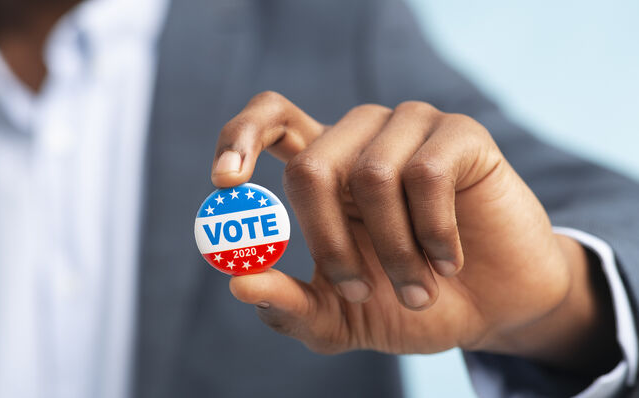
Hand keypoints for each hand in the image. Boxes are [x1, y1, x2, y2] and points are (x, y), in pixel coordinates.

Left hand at [211, 92, 618, 373]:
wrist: (493, 309)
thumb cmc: (407, 303)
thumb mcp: (338, 317)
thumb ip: (289, 305)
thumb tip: (237, 282)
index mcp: (324, 166)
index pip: (270, 120)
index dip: (239, 139)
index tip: (225, 184)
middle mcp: (360, 137)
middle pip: (311, 164)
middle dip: (329, 242)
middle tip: (356, 290)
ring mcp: (411, 128)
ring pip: (371, 174)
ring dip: (393, 250)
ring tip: (418, 287)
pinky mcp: (460, 134)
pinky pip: (428, 174)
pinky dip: (434, 233)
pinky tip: (449, 260)